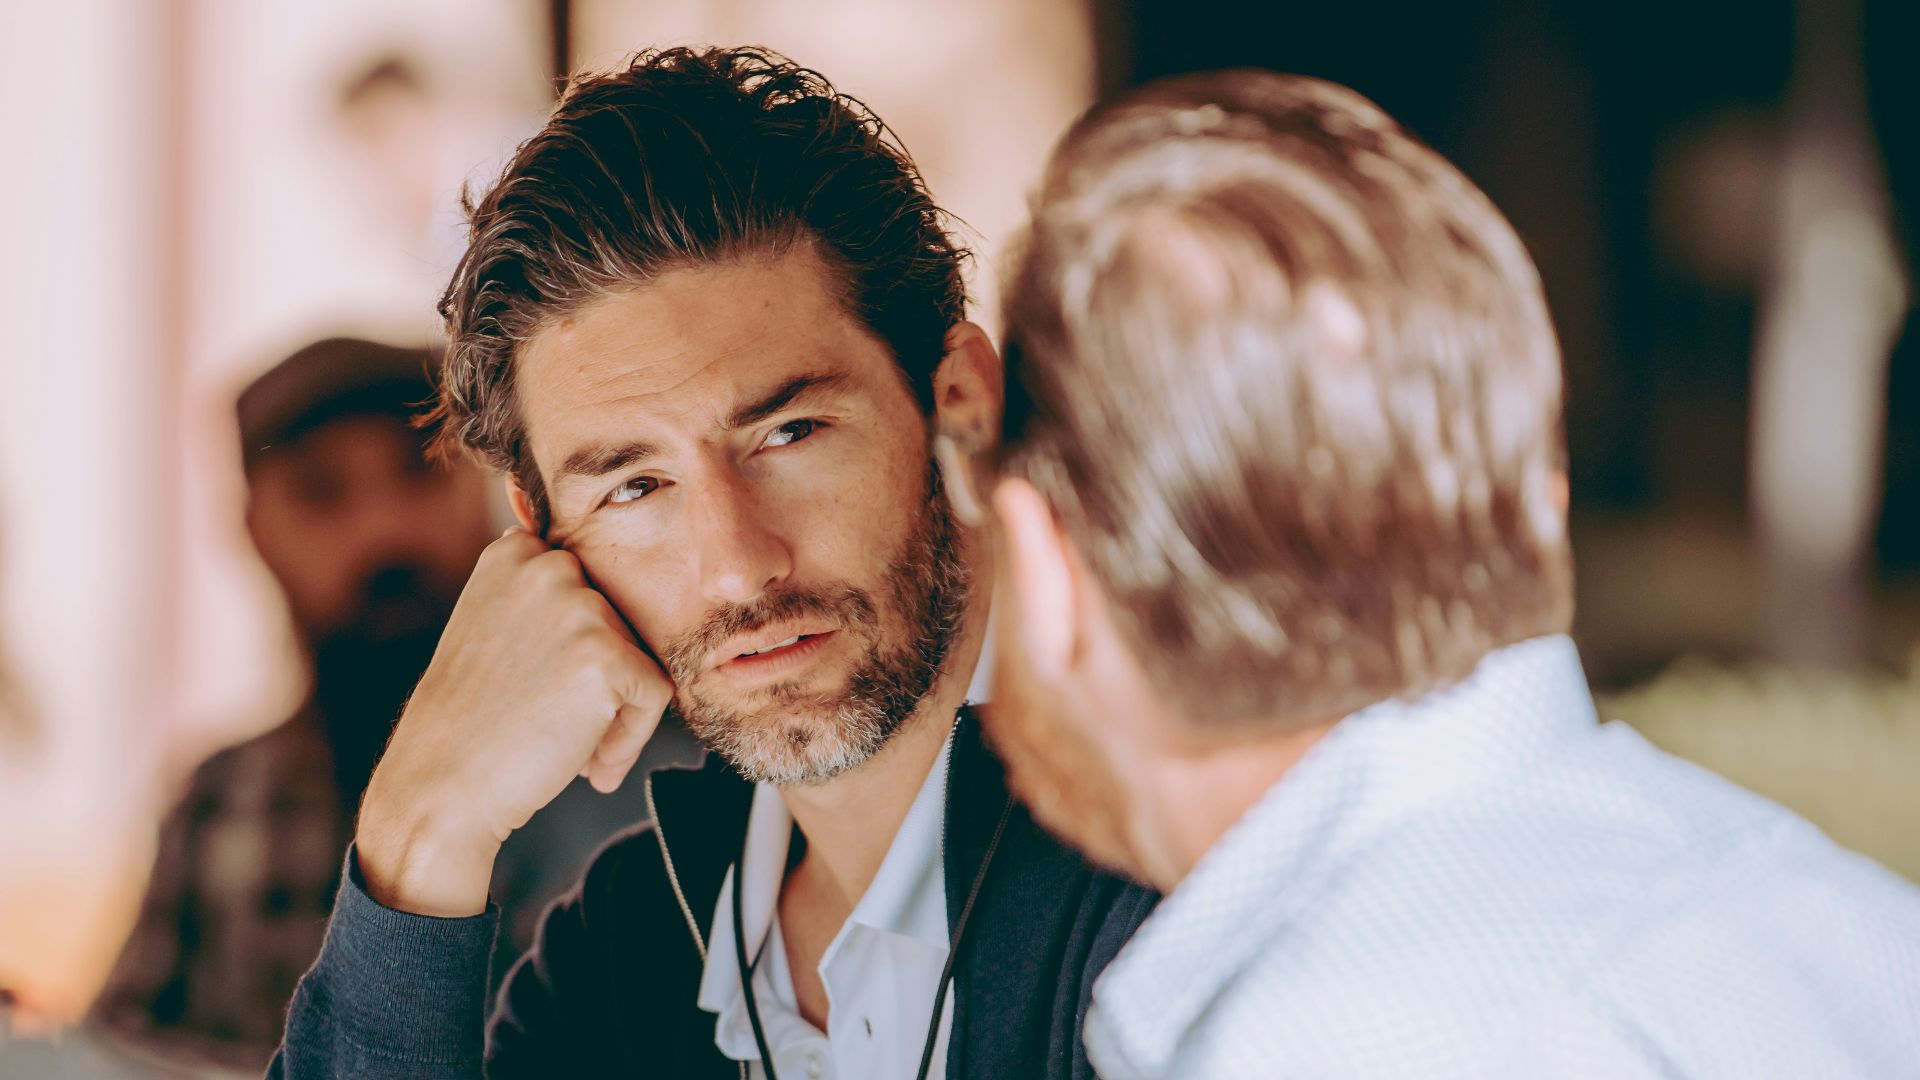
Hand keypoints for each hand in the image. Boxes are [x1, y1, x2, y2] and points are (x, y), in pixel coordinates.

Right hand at [355, 528, 671, 915]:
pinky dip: (630, 738)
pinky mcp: (608, 656)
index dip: (576, 649)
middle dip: (599, 682)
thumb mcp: (489, 629)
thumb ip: (539, 600)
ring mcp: (580, 608)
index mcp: (516, 553)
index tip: (542, 688)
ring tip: (569, 750)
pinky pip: (655, 695)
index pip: (590, 589)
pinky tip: (588, 769)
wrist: (438, 789)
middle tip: (554, 725)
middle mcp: (549, 566)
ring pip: (640, 660)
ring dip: (614, 713)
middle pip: (620, 625)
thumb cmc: (466, 721)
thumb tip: (589, 590)